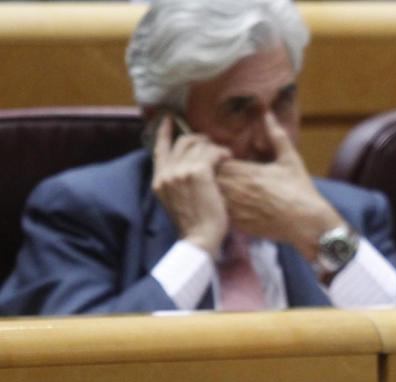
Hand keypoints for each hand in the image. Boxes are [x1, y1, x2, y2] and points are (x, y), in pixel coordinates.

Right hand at [151, 116, 231, 256]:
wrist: (199, 240)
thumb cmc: (195, 225)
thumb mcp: (177, 201)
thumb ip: (177, 183)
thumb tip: (186, 169)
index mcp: (159, 181)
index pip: (159, 149)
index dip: (164, 132)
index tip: (168, 119)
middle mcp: (166, 173)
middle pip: (182, 142)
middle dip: (200, 139)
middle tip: (213, 145)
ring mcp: (181, 172)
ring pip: (199, 145)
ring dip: (214, 147)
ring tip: (225, 155)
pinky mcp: (198, 173)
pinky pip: (212, 152)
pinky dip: (222, 152)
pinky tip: (229, 158)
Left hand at [216, 111, 344, 260]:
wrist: (308, 224)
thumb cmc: (301, 191)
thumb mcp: (291, 160)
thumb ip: (276, 136)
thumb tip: (268, 114)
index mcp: (248, 172)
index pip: (215, 159)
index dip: (213, 156)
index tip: (220, 156)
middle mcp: (238, 190)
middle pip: (208, 177)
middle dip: (208, 172)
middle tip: (213, 170)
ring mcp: (236, 209)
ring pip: (209, 195)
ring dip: (209, 189)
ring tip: (214, 186)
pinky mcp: (238, 224)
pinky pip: (216, 213)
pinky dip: (215, 206)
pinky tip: (222, 204)